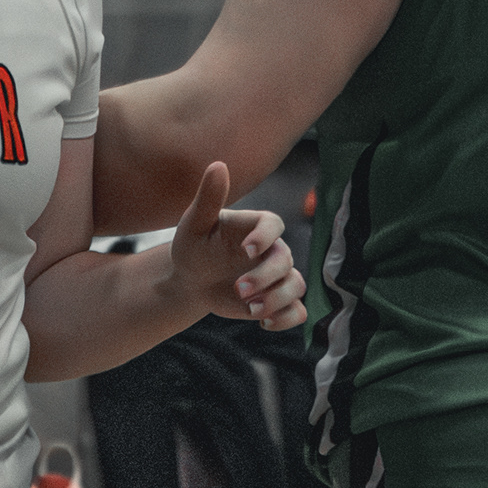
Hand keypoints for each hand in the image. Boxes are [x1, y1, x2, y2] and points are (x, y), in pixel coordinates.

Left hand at [164, 161, 308, 331]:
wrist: (191, 279)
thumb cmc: (194, 245)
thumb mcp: (194, 224)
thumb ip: (208, 198)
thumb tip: (218, 165)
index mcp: (255, 227)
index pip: (274, 224)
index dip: (265, 237)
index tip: (246, 250)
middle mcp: (272, 250)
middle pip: (286, 261)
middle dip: (265, 278)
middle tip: (238, 290)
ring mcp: (276, 276)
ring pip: (296, 287)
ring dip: (276, 300)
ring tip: (249, 310)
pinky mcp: (275, 300)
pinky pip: (296, 310)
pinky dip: (286, 319)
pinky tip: (262, 323)